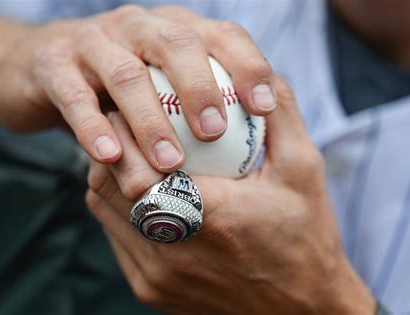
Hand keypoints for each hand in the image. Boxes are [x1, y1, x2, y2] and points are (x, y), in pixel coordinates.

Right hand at [0, 5, 275, 169]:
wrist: (42, 68)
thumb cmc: (119, 88)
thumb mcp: (161, 85)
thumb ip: (196, 102)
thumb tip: (250, 141)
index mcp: (172, 29)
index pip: (221, 35)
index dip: (248, 66)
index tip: (265, 109)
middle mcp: (137, 27)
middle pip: (176, 44)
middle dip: (200, 88)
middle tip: (215, 133)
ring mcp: (93, 42)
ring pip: (126, 73)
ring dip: (150, 119)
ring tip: (169, 163)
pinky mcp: (53, 63)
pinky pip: (74, 95)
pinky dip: (93, 127)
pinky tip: (110, 157)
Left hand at [86, 77, 375, 313]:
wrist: (302, 308)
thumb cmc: (305, 238)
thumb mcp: (304, 171)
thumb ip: (280, 117)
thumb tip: (257, 75)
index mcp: (211, 218)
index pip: (137, 174)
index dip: (122, 138)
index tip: (126, 110)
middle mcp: (175, 254)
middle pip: (109, 191)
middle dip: (109, 149)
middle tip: (122, 123)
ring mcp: (157, 277)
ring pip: (104, 213)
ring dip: (109, 177)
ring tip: (129, 152)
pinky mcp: (150, 290)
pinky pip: (116, 239)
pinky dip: (118, 207)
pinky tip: (141, 191)